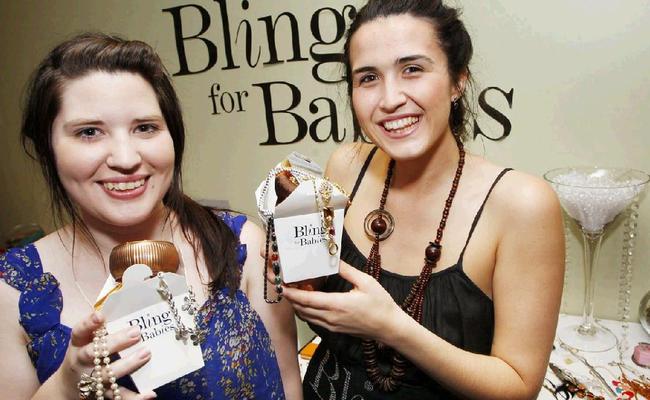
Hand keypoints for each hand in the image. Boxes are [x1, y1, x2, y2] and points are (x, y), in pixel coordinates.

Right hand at [56, 311, 155, 398]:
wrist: (67, 388)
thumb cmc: (84, 355)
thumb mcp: (85, 339)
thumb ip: (98, 325)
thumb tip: (118, 298)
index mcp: (78, 344)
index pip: (79, 331)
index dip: (89, 323)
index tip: (101, 315)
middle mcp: (81, 362)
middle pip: (94, 354)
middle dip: (115, 343)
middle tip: (136, 332)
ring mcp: (91, 380)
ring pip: (108, 374)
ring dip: (128, 365)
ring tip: (146, 353)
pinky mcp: (102, 394)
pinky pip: (118, 397)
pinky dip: (135, 397)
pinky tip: (150, 393)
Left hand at [282, 262, 402, 341]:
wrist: (389, 328)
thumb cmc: (380, 305)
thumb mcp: (366, 282)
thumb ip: (346, 270)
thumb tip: (333, 259)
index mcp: (337, 305)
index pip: (307, 300)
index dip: (291, 294)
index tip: (280, 285)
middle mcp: (330, 317)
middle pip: (302, 309)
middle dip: (290, 297)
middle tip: (283, 284)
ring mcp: (332, 325)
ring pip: (306, 316)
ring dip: (297, 304)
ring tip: (294, 290)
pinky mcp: (334, 329)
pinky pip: (314, 320)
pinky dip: (306, 310)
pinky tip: (309, 300)